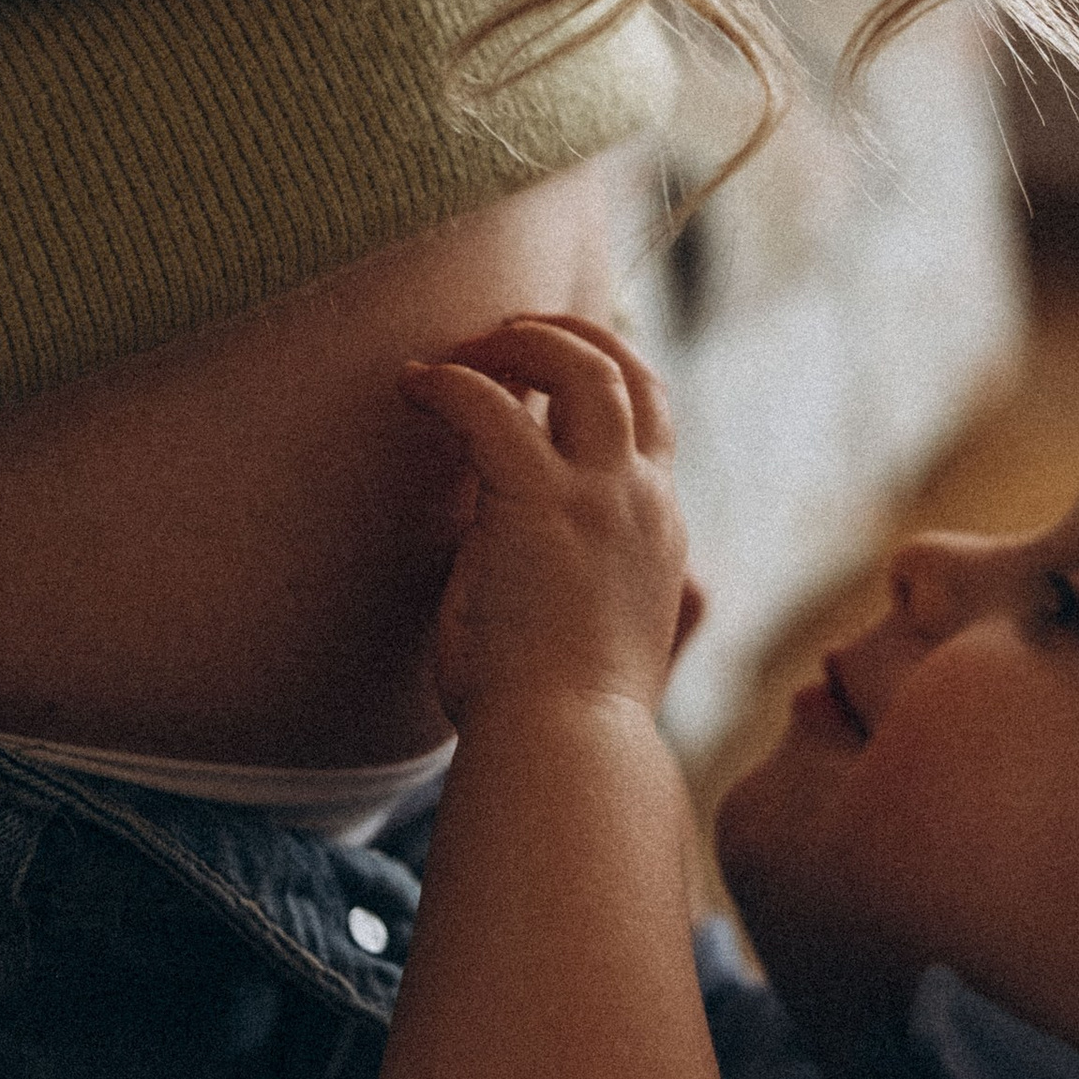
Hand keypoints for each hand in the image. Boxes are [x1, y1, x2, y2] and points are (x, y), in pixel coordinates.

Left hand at [398, 316, 697, 725]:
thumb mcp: (626, 638)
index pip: (650, 421)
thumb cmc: (575, 716)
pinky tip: (414, 387)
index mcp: (662, 527)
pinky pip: (489, 407)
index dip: (607, 377)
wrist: (565, 747)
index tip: (551, 369)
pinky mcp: (536, 501)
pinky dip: (449, 383)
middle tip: (511, 331)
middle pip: (627, 372)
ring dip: (521, 342)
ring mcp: (598, 494)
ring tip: (465, 347)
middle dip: (572, 335)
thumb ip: (646, 599)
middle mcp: (644, 498)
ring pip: (579, 366)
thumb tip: (664, 586)